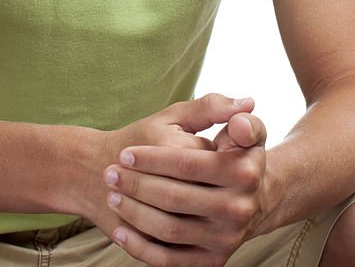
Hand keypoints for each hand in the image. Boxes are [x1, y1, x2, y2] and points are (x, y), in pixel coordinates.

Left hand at [102, 94, 266, 266]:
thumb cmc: (228, 151)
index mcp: (243, 172)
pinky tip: (119, 229)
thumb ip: (223, 109)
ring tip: (113, 194)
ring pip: (169, 230)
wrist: (244, 197)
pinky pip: (170, 260)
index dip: (152, 159)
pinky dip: (140, 247)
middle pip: (174, 198)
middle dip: (136, 184)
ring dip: (133, 212)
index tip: (125, 154)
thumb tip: (243, 104)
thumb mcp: (228, 123)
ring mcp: (226, 238)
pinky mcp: (212, 261)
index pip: (188, 164)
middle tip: (110, 173)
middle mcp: (239, 209)